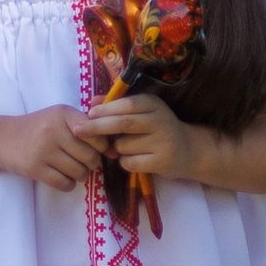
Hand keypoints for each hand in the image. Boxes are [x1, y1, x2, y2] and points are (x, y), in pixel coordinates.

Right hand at [0, 107, 96, 192]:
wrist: (2, 139)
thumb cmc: (38, 128)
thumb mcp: (59, 118)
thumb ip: (86, 126)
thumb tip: (115, 149)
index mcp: (63, 114)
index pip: (97, 135)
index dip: (101, 146)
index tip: (94, 149)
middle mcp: (53, 130)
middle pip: (90, 156)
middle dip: (91, 164)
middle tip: (84, 162)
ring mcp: (43, 150)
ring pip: (79, 172)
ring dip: (80, 175)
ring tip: (72, 170)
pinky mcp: (35, 168)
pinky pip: (64, 183)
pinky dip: (68, 184)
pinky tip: (62, 178)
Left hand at [77, 90, 199, 186]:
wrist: (188, 151)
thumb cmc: (157, 129)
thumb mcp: (141, 112)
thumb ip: (117, 106)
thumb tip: (91, 102)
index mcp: (153, 104)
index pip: (126, 105)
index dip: (105, 109)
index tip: (88, 114)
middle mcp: (160, 120)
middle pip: (122, 123)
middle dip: (97, 127)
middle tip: (77, 131)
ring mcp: (162, 142)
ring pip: (123, 146)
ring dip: (115, 149)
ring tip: (126, 148)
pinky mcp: (162, 161)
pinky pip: (129, 162)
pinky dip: (124, 162)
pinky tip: (135, 159)